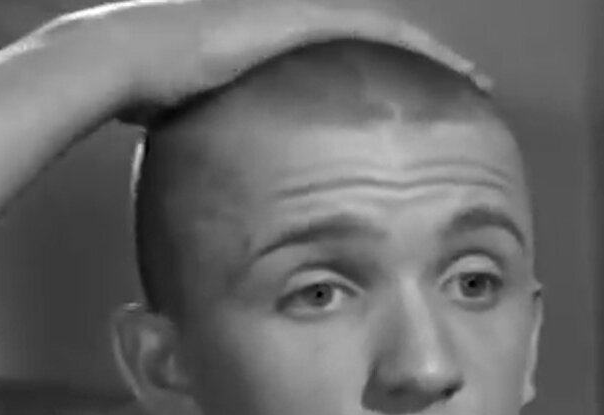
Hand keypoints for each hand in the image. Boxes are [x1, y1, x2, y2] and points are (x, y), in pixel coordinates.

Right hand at [52, 0, 488, 125]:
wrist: (128, 58)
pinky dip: (423, 50)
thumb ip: (226, 155)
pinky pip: (382, 31)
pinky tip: (458, 69)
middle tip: (463, 101)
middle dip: (421, 78)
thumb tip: (225, 207)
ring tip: (476, 83)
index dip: (385, 97)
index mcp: (269, 56)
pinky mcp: (304, 15)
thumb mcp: (202, 133)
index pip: (344, 73)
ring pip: (387, 38)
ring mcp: (296, 16)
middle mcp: (288, 30)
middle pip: (375, 53)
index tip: (414, 127)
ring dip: (434, 60)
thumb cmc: (152, 102)